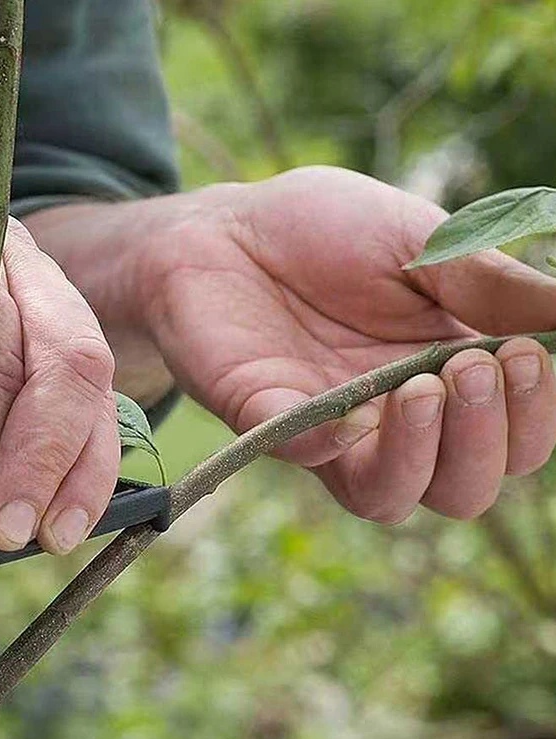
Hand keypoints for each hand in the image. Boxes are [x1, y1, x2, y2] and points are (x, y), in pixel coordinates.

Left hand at [136, 166, 555, 521]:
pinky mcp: (265, 420)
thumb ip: (490, 285)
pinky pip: (303, 458)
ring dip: (422, 456)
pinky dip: (328, 446)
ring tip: (422, 387)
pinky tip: (347, 412)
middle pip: (462, 488)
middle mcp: (393, 419)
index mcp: (444, 377)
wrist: (228, 227)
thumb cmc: (324, 230)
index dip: (534, 415)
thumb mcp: (421, 243)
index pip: (513, 437)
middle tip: (472, 365)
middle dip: (484, 439)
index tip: (527, 355)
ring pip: (389, 496)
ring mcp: (328, 428)